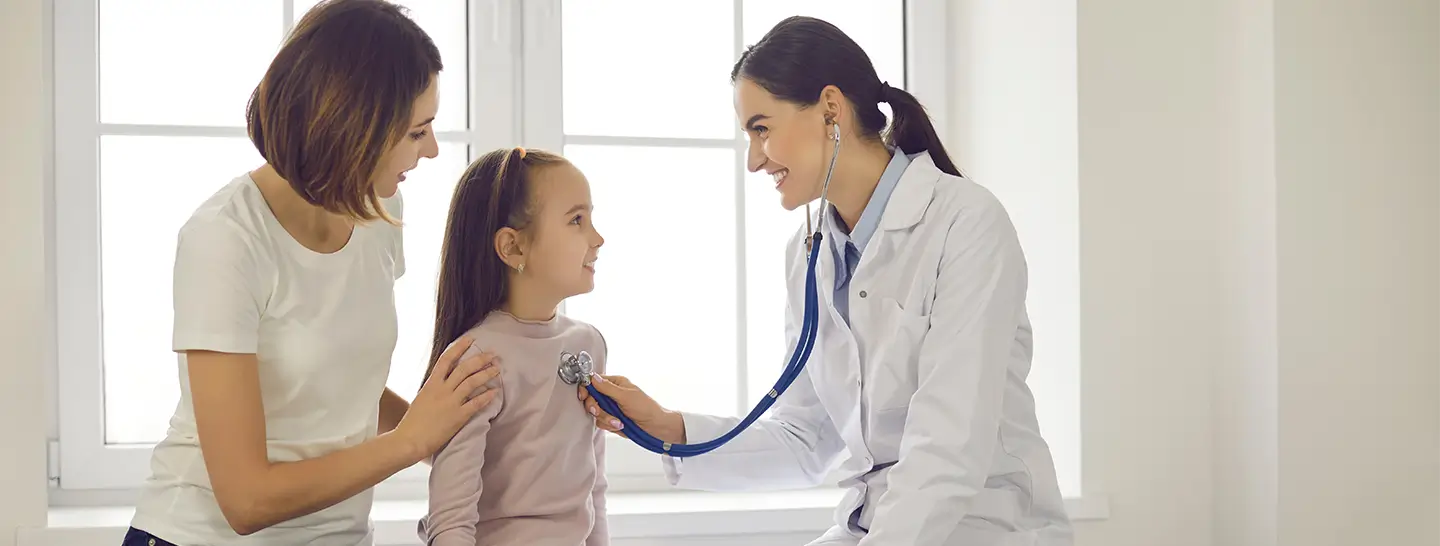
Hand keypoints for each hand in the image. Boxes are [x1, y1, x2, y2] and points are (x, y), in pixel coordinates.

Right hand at [395, 336, 500, 459]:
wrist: (409, 440)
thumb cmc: (413, 422)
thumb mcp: (422, 398)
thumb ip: (433, 389)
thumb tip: (443, 383)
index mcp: (431, 384)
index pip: (446, 360)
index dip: (459, 348)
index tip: (470, 339)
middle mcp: (442, 390)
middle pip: (463, 368)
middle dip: (480, 359)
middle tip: (492, 354)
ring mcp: (450, 402)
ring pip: (471, 382)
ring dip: (486, 374)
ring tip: (497, 369)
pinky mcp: (458, 416)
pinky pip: (475, 403)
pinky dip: (486, 396)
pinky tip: (495, 391)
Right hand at [578, 374, 684, 444]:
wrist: (655, 427)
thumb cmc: (646, 408)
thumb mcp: (626, 396)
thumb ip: (607, 388)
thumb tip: (593, 377)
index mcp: (615, 383)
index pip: (593, 382)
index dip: (586, 389)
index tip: (583, 396)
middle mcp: (611, 394)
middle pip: (591, 398)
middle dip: (595, 407)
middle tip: (599, 411)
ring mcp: (611, 407)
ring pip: (595, 412)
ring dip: (606, 418)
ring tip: (618, 421)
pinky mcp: (611, 419)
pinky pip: (601, 422)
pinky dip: (609, 425)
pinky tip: (619, 425)